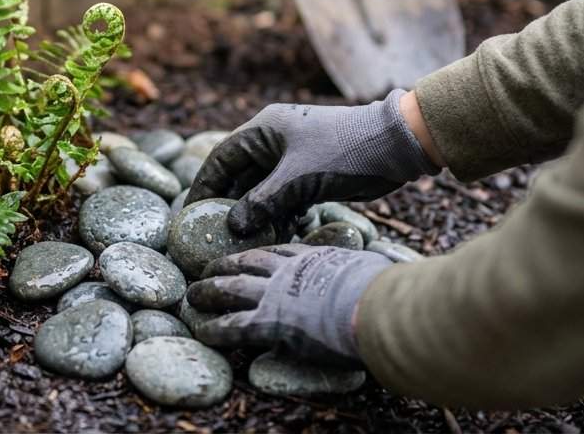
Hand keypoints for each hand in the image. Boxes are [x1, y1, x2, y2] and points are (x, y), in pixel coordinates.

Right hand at [185, 89, 438, 237]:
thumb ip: (263, 201)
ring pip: (264, 189)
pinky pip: (286, 195)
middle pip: (240, 175)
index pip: (221, 158)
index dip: (204, 185)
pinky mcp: (313, 172)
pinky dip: (282, 213)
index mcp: (264, 130)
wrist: (396, 146)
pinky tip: (282, 232)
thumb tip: (234, 225)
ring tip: (249, 239)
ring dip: (258, 212)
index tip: (191, 214)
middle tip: (217, 234)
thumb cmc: (344, 151)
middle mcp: (275, 140)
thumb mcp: (298, 178)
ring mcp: (295, 157)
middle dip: (231, 205)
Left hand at [187, 244, 392, 366]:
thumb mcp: (376, 267)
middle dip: (225, 264)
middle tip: (208, 267)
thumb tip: (390, 266)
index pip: (281, 250)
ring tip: (192, 295)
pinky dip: (215, 329)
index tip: (250, 254)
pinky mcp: (270, 322)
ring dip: (209, 291)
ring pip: (231, 288)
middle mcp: (289, 271)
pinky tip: (202, 332)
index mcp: (314, 257)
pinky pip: (234, 326)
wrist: (376, 306)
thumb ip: (371, 266)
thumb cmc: (386, 290)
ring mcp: (276, 294)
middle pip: (247, 262)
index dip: (262, 252)